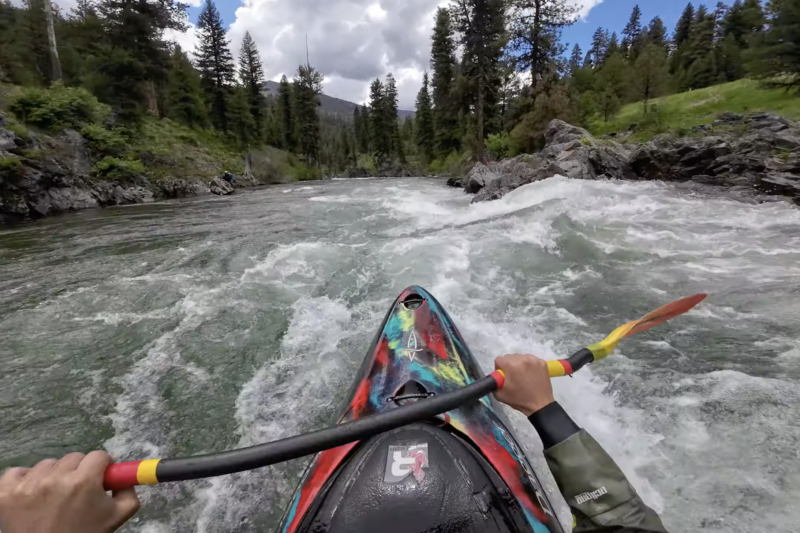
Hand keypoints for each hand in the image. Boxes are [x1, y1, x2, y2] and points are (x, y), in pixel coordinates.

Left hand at [0, 451, 139, 532]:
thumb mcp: (117, 518)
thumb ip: (128, 492)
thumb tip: (125, 477)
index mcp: (84, 481)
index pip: (98, 456)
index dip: (102, 467)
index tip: (100, 477)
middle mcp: (55, 478)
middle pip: (74, 458)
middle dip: (79, 471)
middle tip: (78, 491)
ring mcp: (28, 485)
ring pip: (48, 464)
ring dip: (53, 476)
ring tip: (54, 498)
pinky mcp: (6, 492)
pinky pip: (17, 471)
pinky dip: (25, 480)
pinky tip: (32, 495)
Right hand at [494, 354, 555, 415]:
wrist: (540, 405)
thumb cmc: (519, 400)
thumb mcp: (499, 394)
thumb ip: (494, 382)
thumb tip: (496, 376)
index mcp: (511, 365)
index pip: (499, 359)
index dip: (499, 369)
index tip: (503, 376)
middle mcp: (523, 359)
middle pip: (510, 357)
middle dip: (509, 365)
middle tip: (513, 377)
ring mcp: (534, 360)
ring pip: (521, 357)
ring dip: (519, 364)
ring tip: (522, 375)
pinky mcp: (542, 362)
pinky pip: (531, 359)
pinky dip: (529, 365)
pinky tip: (531, 374)